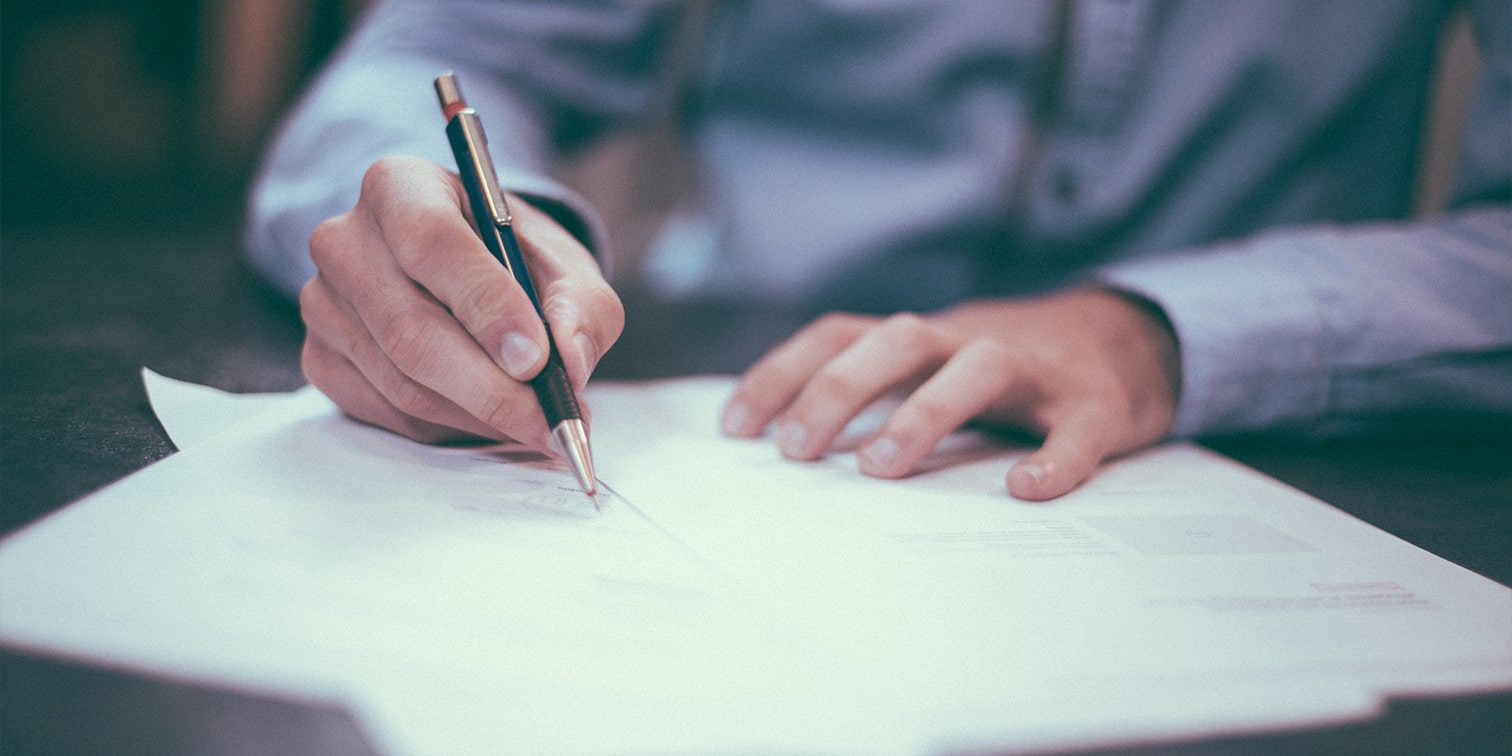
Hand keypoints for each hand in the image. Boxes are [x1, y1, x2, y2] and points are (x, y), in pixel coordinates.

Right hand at [299, 155, 622, 446]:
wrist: (469, 274)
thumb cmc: (515, 261)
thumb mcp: (566, 266)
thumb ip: (581, 307)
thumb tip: (570, 362)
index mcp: (400, 186)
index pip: (432, 242)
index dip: (486, 305)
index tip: (536, 359)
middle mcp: (345, 239)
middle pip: (410, 328)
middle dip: (490, 387)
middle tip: (550, 421)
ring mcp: (323, 303)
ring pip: (401, 381)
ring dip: (477, 415)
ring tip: (534, 422)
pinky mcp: (320, 357)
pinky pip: (386, 411)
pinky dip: (447, 427)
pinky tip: (488, 418)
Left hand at [720, 289, 1179, 499]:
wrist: (1129, 340)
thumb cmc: (1006, 372)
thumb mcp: (933, 368)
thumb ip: (875, 394)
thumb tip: (787, 447)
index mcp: (922, 339)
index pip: (839, 335)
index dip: (783, 373)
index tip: (735, 428)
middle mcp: (969, 340)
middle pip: (897, 340)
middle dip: (838, 389)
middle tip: (795, 451)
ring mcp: (1035, 370)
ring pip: (977, 368)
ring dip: (924, 412)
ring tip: (880, 469)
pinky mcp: (1096, 404)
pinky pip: (1076, 428)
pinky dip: (1054, 457)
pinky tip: (1026, 489)